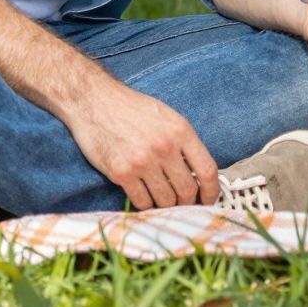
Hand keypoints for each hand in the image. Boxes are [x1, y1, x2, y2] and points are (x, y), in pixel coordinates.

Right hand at [63, 77, 219, 209]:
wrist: (95, 101)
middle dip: (188, 202)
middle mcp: (164, 147)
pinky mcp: (121, 173)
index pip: (207, 169)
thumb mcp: (167, 116)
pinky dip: (146, 205)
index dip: (212, 191)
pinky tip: (145, 198)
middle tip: (185, 204)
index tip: (210, 200)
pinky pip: (141, 201)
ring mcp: (142, 162)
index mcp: (181, 131)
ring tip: (164, 201)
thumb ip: (183, 141)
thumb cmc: (131, 108)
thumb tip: (197, 171)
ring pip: (165, 200)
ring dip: (166, 205)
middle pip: (187, 190)